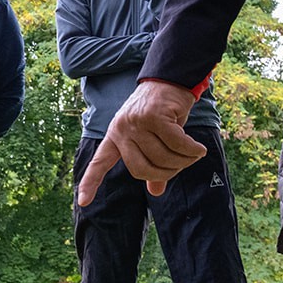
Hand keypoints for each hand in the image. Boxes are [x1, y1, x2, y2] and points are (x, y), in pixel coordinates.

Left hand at [76, 80, 206, 203]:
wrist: (169, 80)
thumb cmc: (160, 113)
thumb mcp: (152, 138)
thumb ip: (151, 163)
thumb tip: (156, 192)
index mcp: (115, 136)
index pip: (100, 162)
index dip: (91, 182)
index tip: (84, 202)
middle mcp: (121, 129)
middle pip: (141, 169)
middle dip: (166, 173)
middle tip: (182, 165)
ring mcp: (136, 122)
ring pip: (162, 157)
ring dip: (183, 160)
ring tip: (193, 154)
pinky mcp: (154, 116)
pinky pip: (177, 144)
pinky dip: (191, 150)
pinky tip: (199, 150)